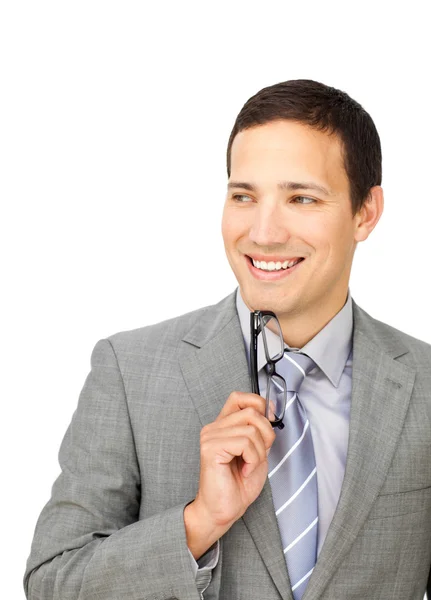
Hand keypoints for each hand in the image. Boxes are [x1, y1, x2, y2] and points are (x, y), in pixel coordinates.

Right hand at [193, 391, 276, 530]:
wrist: (223, 511)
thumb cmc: (238, 485)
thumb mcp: (258, 451)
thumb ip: (260, 430)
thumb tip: (270, 410)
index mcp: (223, 425)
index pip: (239, 397)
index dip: (259, 404)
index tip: (269, 421)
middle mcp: (214, 427)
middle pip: (251, 412)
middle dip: (266, 434)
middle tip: (260, 455)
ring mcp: (210, 436)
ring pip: (251, 429)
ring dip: (259, 452)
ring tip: (250, 466)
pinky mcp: (211, 448)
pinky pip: (245, 443)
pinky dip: (253, 459)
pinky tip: (245, 471)